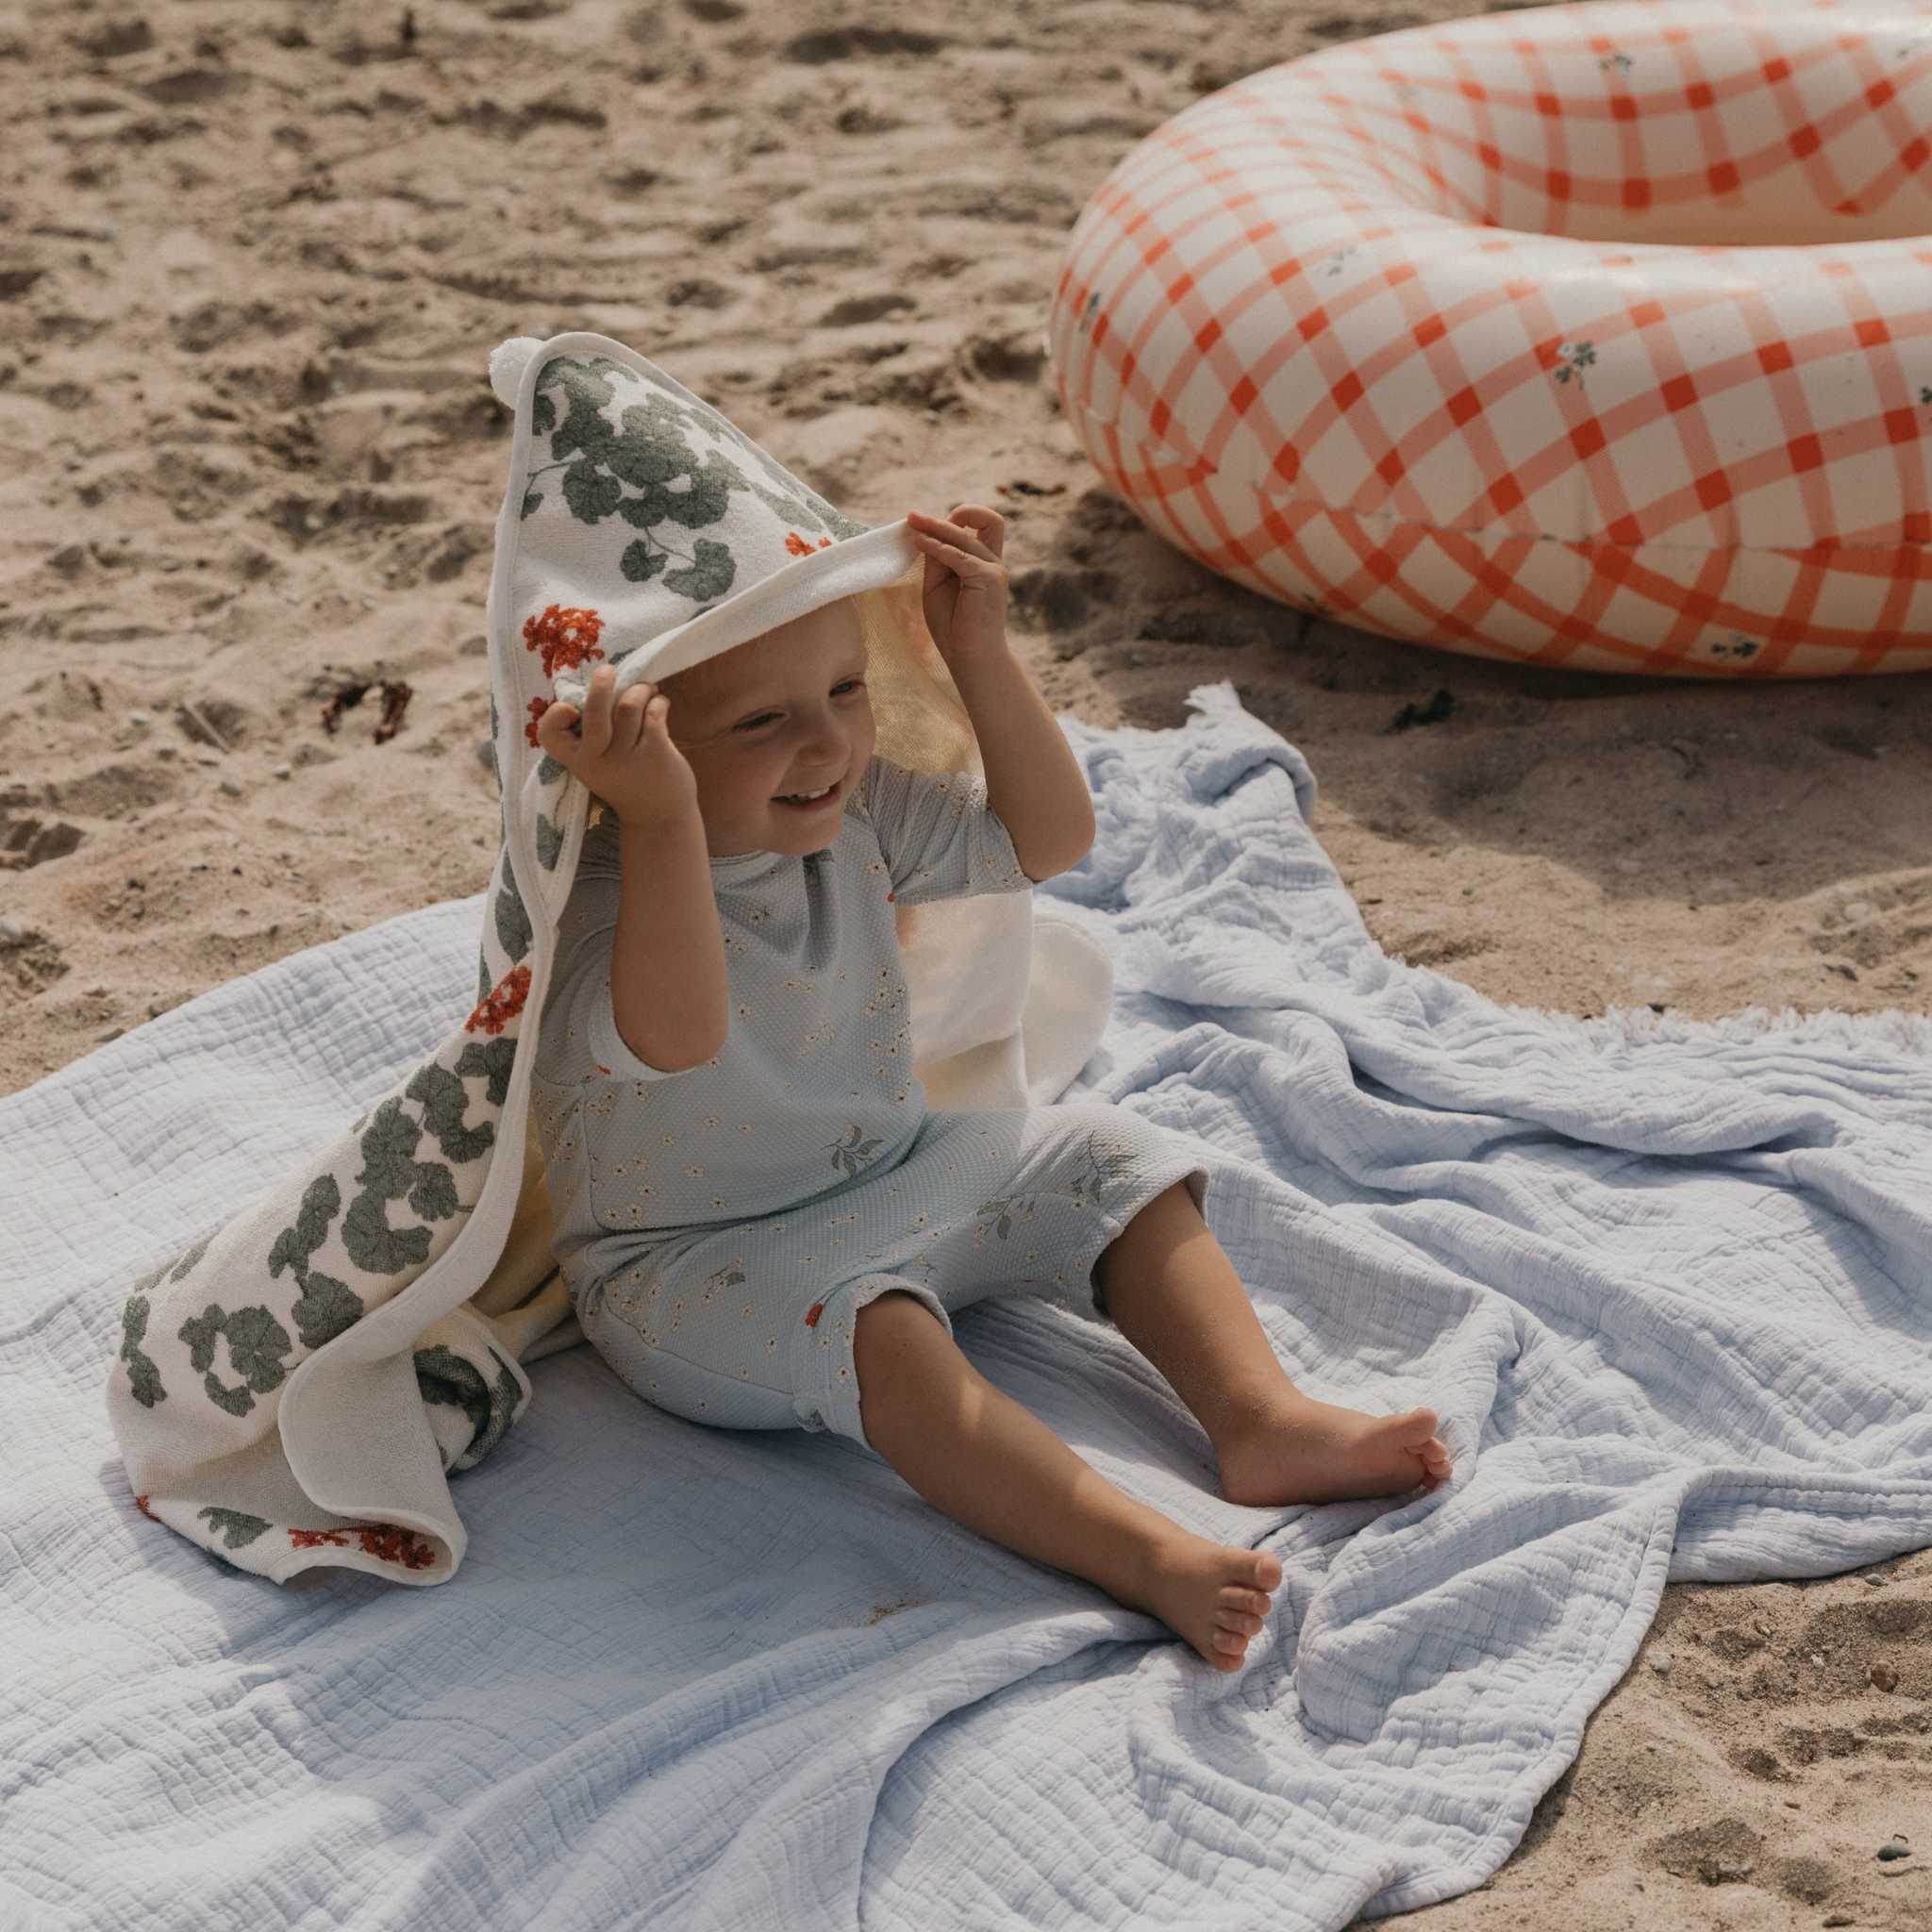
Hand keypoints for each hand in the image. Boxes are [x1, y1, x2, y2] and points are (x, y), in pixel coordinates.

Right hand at [534, 664, 697, 830]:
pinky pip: (653, 713)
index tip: (571, 708)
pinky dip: (658, 701)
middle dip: (602, 684)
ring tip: (646, 689)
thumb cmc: (624, 779)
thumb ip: (590, 734)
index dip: (554, 715)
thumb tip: (597, 681)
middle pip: (596, 711)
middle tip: (608, 669)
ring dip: (640, 689)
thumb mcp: (597, 764)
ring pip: (629, 705)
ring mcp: (627, 757)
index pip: (549, 735)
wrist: (657, 818)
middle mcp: (598, 759)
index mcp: (577, 760)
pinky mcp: (656, 753)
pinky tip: (659, 704)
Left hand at [906, 505, 1008, 662]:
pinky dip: (937, 547)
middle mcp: (993, 563)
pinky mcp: (988, 578)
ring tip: (911, 523)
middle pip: (983, 521)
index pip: (981, 527)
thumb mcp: (938, 587)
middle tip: (913, 515)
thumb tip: (924, 533)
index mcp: (985, 564)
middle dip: (950, 515)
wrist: (971, 657)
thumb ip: (936, 561)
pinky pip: (958, 555)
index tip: (925, 525)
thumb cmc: (954, 628)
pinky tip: (920, 543)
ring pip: (964, 536)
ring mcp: (994, 569)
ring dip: (936, 527)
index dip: (956, 520)